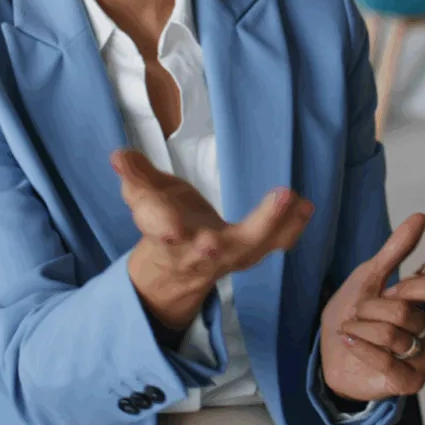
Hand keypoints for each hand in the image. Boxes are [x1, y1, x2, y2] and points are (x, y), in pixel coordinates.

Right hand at [112, 148, 314, 314]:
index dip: (161, 224)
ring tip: (293, 199)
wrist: (175, 269)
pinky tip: (306, 206)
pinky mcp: (247, 252)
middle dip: (228, 237)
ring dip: (272, 226)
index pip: (157, 227)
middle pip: (213, 249)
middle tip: (241, 222)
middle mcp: (196, 251)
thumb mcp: (144, 198)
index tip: (168, 228)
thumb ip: (135, 175)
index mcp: (163, 232)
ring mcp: (226, 256)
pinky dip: (291, 228)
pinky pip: (272, 244)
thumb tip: (118, 155)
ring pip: (250, 247)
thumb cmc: (162, 221)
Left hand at [321, 213, 424, 401]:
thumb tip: (421, 216)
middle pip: (404, 311)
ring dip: (360, 328)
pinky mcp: (409, 382)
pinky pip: (389, 362)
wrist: (328, 351)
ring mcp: (421, 358)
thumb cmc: (351, 312)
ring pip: (394, 335)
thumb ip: (397, 250)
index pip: (424, 287)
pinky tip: (349, 341)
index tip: (388, 290)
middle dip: (370, 309)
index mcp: (419, 302)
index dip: (403, 287)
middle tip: (359, 313)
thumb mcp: (370, 275)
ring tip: (351, 330)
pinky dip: (362, 348)